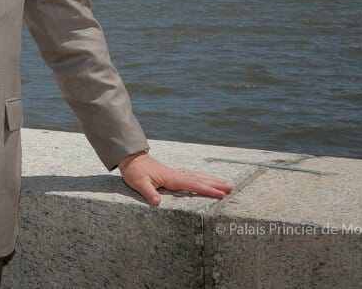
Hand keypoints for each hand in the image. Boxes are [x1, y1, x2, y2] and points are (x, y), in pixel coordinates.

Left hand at [118, 152, 233, 206]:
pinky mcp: (172, 174)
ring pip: (197, 177)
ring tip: (224, 184)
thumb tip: (158, 203)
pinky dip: (201, 178)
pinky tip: (204, 179)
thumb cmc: (135, 172)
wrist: (130, 158)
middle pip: (199, 180)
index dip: (207, 190)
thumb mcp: (139, 183)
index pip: (193, 185)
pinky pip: (191, 176)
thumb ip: (149, 193)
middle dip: (215, 184)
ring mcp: (175, 173)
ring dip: (210, 180)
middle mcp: (176, 175)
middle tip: (231, 188)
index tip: (221, 194)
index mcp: (171, 178)